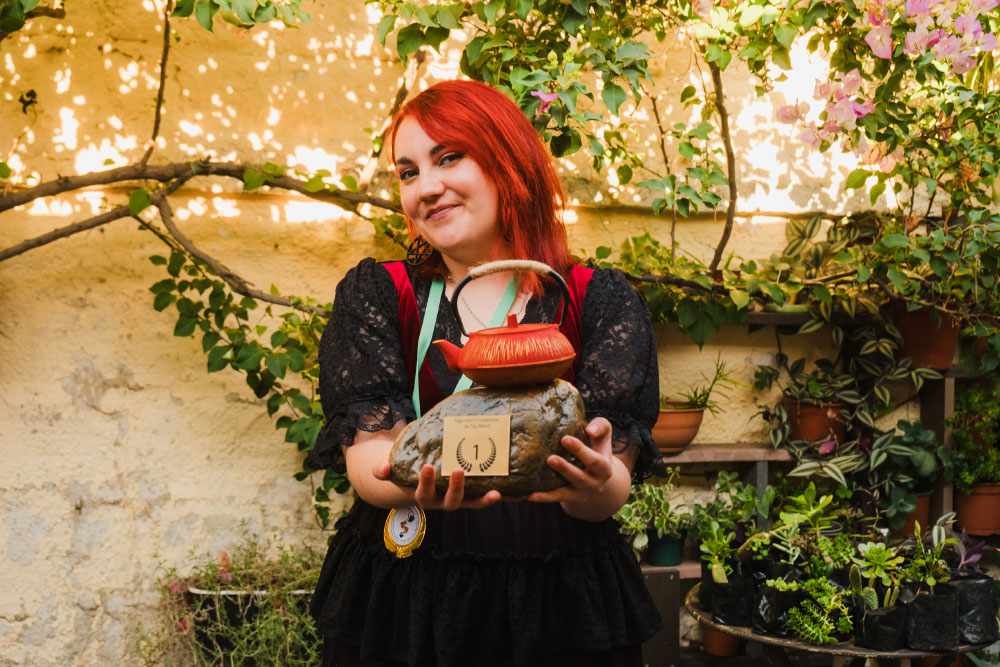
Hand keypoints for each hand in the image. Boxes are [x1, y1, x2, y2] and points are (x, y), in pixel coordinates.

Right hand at [374, 462, 501, 509]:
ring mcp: (461, 500)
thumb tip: (379, 470)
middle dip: (455, 487)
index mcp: (425, 497)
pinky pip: (489, 497)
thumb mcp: (396, 472)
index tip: (426, 467)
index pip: (423, 493)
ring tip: (497, 493)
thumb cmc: (409, 474)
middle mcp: (444, 502)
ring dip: (485, 500)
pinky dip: (504, 497)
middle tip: (458, 470)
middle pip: (451, 501)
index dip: (425, 482)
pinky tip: (520, 494)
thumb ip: (386, 470)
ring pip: (473, 503)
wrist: (423, 483)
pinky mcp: (474, 496)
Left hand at [526, 417, 615, 504]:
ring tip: (535, 485)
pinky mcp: (569, 498)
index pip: (595, 461)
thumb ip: (601, 427)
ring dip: (551, 489)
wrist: (598, 474)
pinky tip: (530, 495)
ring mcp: (581, 493)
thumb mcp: (603, 437)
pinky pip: (556, 498)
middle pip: (579, 477)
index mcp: (604, 468)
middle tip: (550, 458)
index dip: (580, 450)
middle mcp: (595, 483)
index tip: (565, 439)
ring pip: (566, 492)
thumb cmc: (596, 448)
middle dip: (565, 468)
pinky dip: (544, 497)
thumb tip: (590, 430)